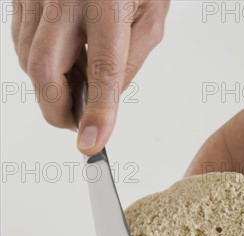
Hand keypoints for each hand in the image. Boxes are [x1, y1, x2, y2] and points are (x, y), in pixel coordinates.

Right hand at [12, 0, 168, 153]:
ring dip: (51, 87)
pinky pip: (20, 45)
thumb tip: (103, 103)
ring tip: (78, 77)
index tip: (91, 142)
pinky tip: (64, 58)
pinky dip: (40, 66)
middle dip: (58, 111)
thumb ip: (130, 62)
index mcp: (108, 0)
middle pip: (44, 71)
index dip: (97, 111)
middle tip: (78, 123)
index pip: (102, 69)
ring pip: (28, 63)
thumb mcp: (151, 15)